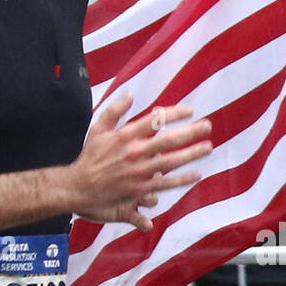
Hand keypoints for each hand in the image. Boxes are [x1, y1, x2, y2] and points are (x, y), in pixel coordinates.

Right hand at [69, 94, 212, 231]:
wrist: (77, 188)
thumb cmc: (89, 157)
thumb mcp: (97, 129)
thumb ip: (114, 111)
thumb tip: (130, 94)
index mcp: (124, 136)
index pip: (155, 120)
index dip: (174, 113)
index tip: (190, 110)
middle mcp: (134, 153)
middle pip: (168, 140)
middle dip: (190, 132)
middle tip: (207, 126)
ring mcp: (138, 173)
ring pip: (171, 162)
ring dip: (191, 154)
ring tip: (207, 147)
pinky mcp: (140, 190)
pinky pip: (165, 184)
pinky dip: (181, 180)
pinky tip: (197, 173)